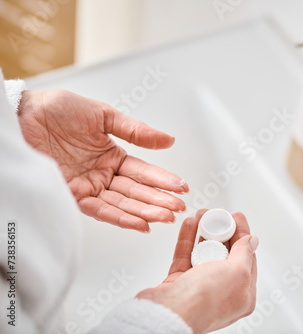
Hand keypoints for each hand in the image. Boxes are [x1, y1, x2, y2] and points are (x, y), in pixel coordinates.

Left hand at [17, 89, 188, 231]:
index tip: (181, 186)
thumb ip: (136, 130)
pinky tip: (139, 222)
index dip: (163, 180)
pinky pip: (99, 209)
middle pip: (136, 191)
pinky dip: (120, 217)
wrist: (23, 114)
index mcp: (112, 156)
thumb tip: (168, 140)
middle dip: (159, 200)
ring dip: (144, 211)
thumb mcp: (104, 115)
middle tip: (179, 207)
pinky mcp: (71, 195)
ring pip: (122, 203)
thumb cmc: (58, 110)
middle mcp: (102, 175)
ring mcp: (88, 186)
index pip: (143, 172)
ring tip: (165, 217)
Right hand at [137, 209, 257, 333]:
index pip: (247, 258)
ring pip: (204, 252)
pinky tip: (189, 224)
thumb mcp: (236, 272)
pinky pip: (185, 256)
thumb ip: (245, 254)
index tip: (237, 217)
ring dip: (203, 231)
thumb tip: (252, 241)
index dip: (242, 234)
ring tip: (202, 214)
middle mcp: (222, 291)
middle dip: (222, 230)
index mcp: (242, 293)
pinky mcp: (179, 283)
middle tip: (219, 214)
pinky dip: (187, 239)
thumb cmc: (204, 302)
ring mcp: (200, 287)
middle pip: (225, 253)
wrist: (168, 315)